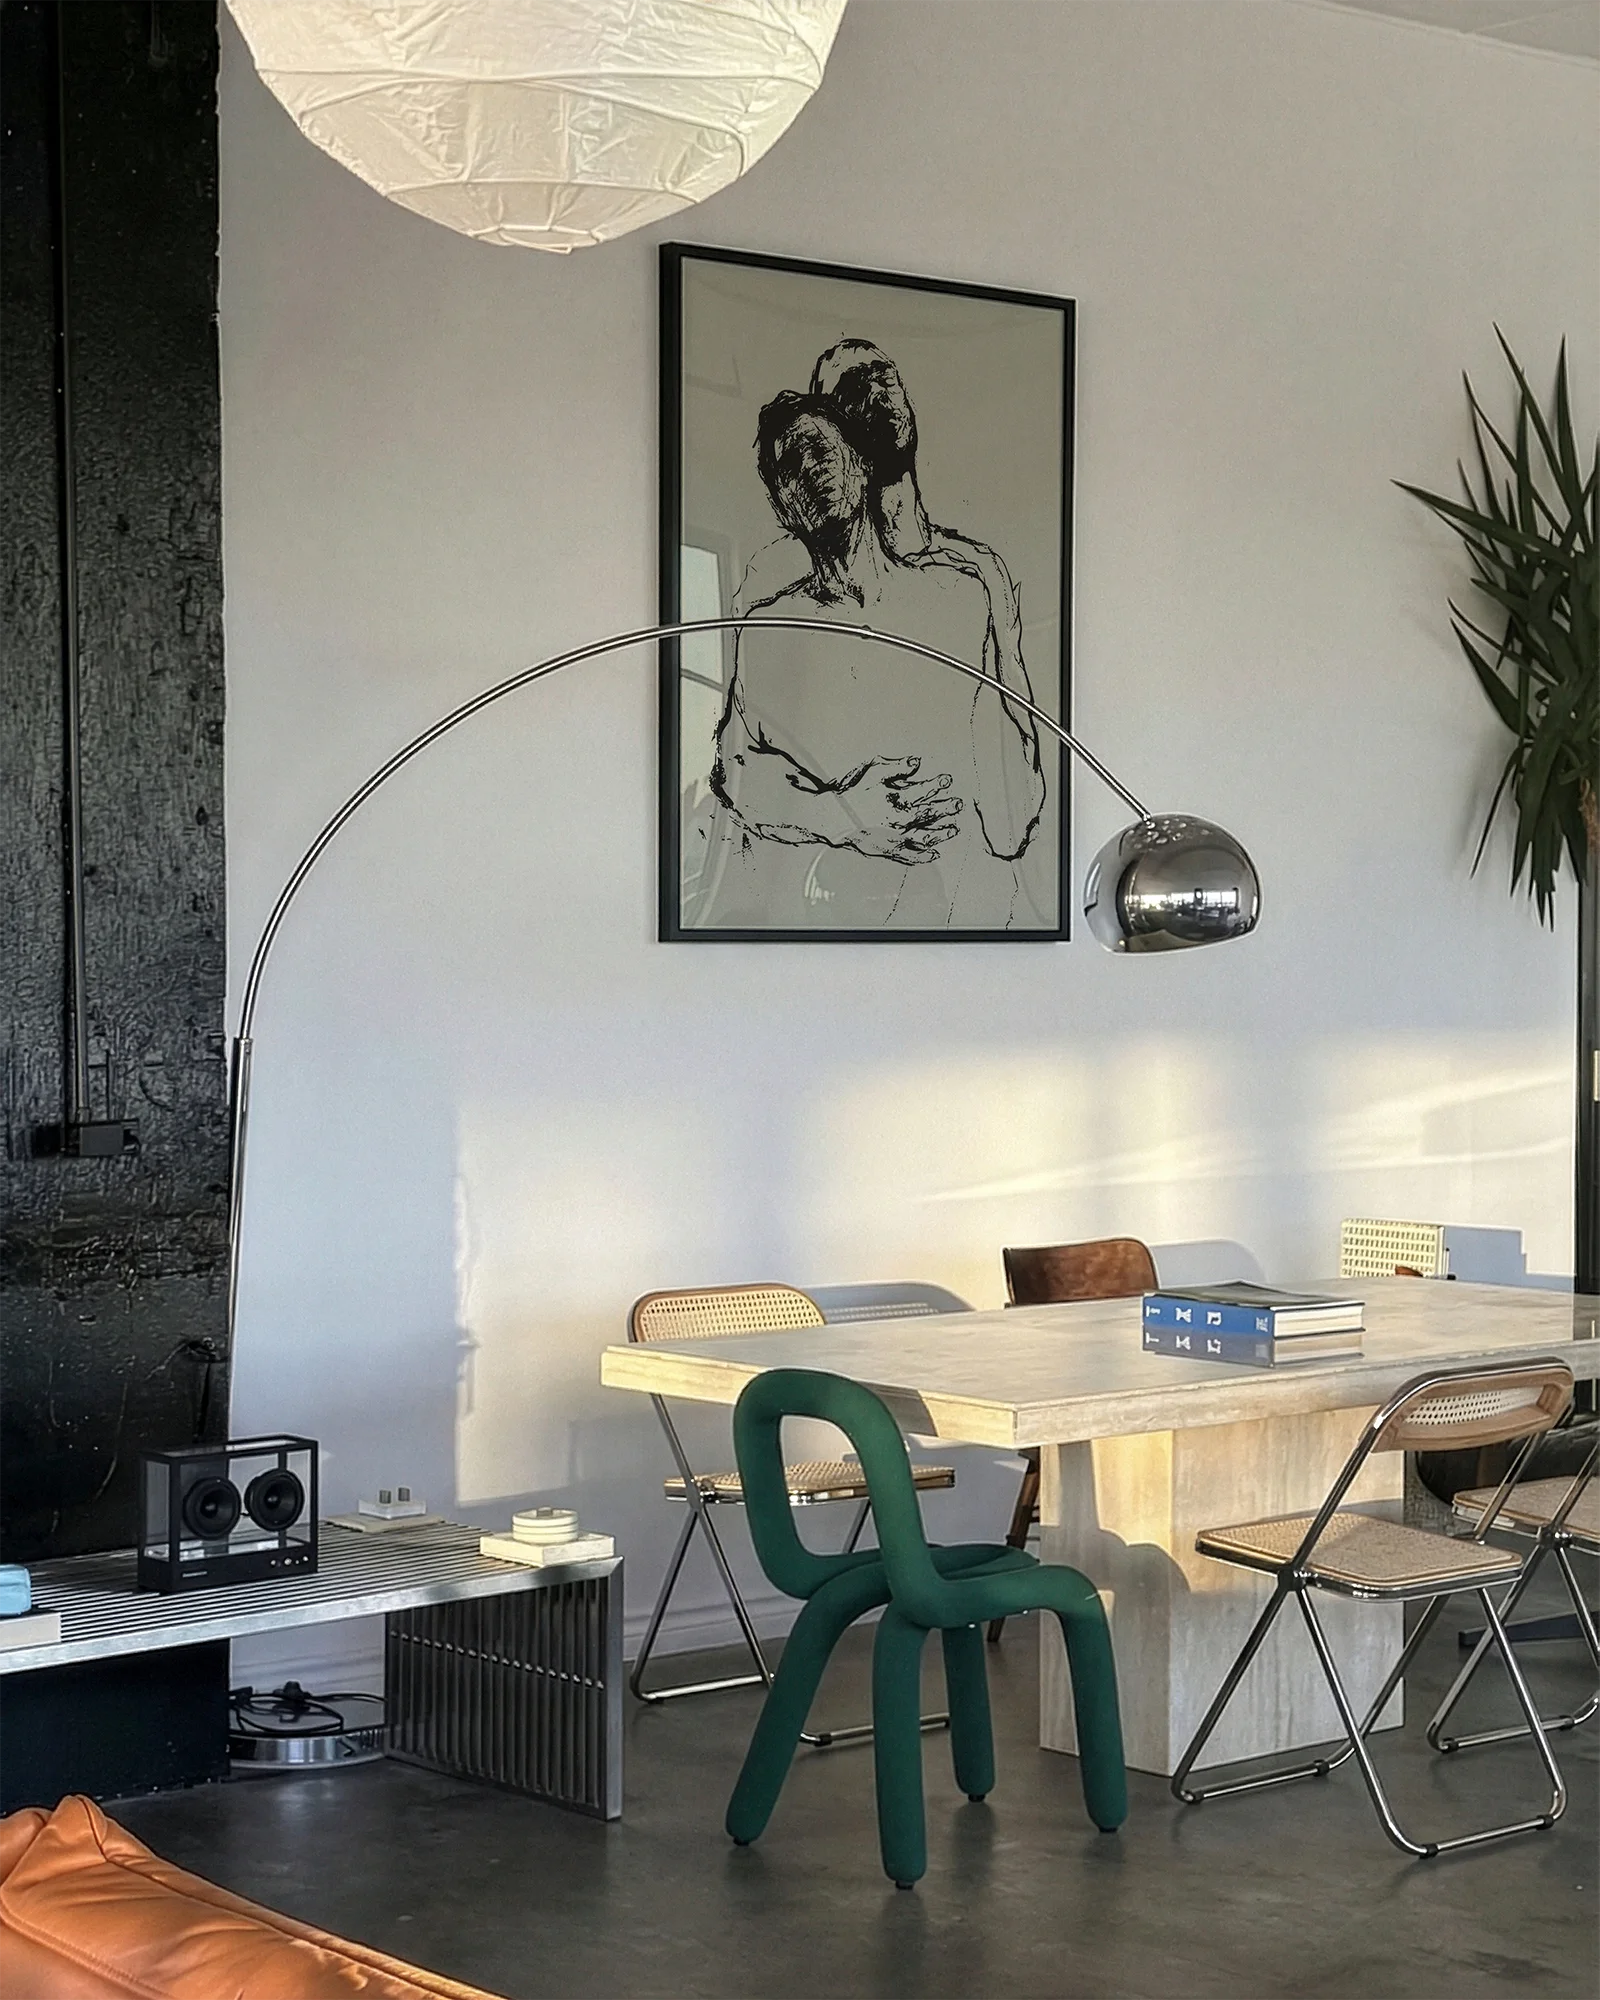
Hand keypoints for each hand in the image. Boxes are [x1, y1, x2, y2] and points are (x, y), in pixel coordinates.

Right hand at [835, 756, 961, 863]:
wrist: (832, 819)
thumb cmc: (851, 795)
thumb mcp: (872, 773)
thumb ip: (896, 767)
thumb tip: (917, 762)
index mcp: (898, 799)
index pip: (924, 790)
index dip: (938, 784)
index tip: (948, 780)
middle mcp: (901, 819)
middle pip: (929, 814)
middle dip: (946, 808)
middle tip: (957, 805)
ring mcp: (896, 837)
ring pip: (926, 836)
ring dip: (941, 832)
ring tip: (953, 829)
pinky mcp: (889, 850)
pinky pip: (911, 856)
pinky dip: (924, 856)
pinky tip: (934, 855)